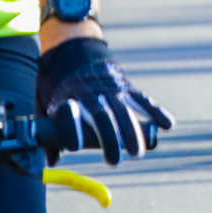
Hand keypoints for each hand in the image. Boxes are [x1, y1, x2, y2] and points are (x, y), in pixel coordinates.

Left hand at [37, 36, 172, 164]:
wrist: (73, 50)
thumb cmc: (57, 84)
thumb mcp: (44, 103)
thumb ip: (48, 133)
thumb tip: (52, 162)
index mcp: (67, 98)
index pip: (69, 114)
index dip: (72, 130)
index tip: (74, 146)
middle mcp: (90, 94)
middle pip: (101, 118)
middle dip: (109, 140)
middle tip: (113, 162)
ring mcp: (110, 90)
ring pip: (124, 112)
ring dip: (132, 133)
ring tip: (137, 153)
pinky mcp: (125, 87)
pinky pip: (143, 100)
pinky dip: (156, 111)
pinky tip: (167, 125)